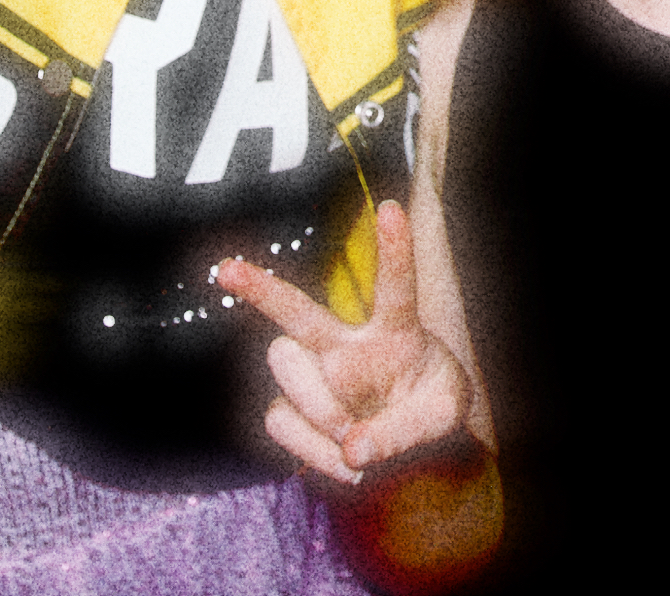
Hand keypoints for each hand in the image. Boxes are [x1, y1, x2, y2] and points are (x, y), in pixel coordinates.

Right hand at [217, 201, 473, 484]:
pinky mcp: (291, 409)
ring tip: (356, 440)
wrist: (410, 454)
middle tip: (227, 270)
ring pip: (286, 368)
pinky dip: (312, 451)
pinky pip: (281, 421)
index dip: (394, 249)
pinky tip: (342, 461)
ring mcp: (314, 375)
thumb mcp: (442, 419)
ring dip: (321, 409)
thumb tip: (353, 449)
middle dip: (261, 287)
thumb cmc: (430, 415)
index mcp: (395, 333)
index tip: (390, 207)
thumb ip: (404, 432)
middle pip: (298, 311)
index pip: (395, 286)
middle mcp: (347, 344)